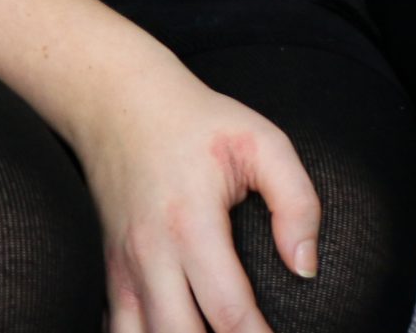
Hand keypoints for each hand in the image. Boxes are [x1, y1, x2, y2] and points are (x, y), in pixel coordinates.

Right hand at [68, 58, 320, 332]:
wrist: (120, 105)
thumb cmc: (199, 123)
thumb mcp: (263, 141)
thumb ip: (296, 201)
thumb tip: (306, 266)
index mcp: (190, 224)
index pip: (227, 311)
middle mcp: (149, 256)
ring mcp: (122, 271)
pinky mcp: (109, 276)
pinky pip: (120, 332)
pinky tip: (179, 331)